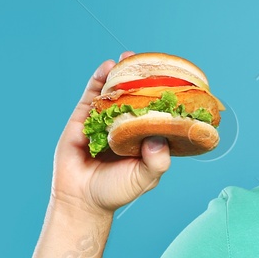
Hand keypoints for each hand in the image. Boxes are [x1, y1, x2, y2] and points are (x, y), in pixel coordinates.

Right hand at [50, 50, 172, 215]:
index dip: (164, 95)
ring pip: (114, 91)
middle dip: (143, 77)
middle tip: (152, 62)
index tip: (176, 79)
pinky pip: (92, 95)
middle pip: (135, 95)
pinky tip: (107, 67)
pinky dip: (99, 79)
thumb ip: (157, 161)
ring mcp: (104, 119)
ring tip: (129, 58)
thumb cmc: (117, 190)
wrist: (83, 199)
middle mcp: (125, 124)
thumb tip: (159, 136)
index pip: (156, 111)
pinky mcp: (83, 118)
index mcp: (144, 136)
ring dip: (121, 72)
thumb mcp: (145, 177)